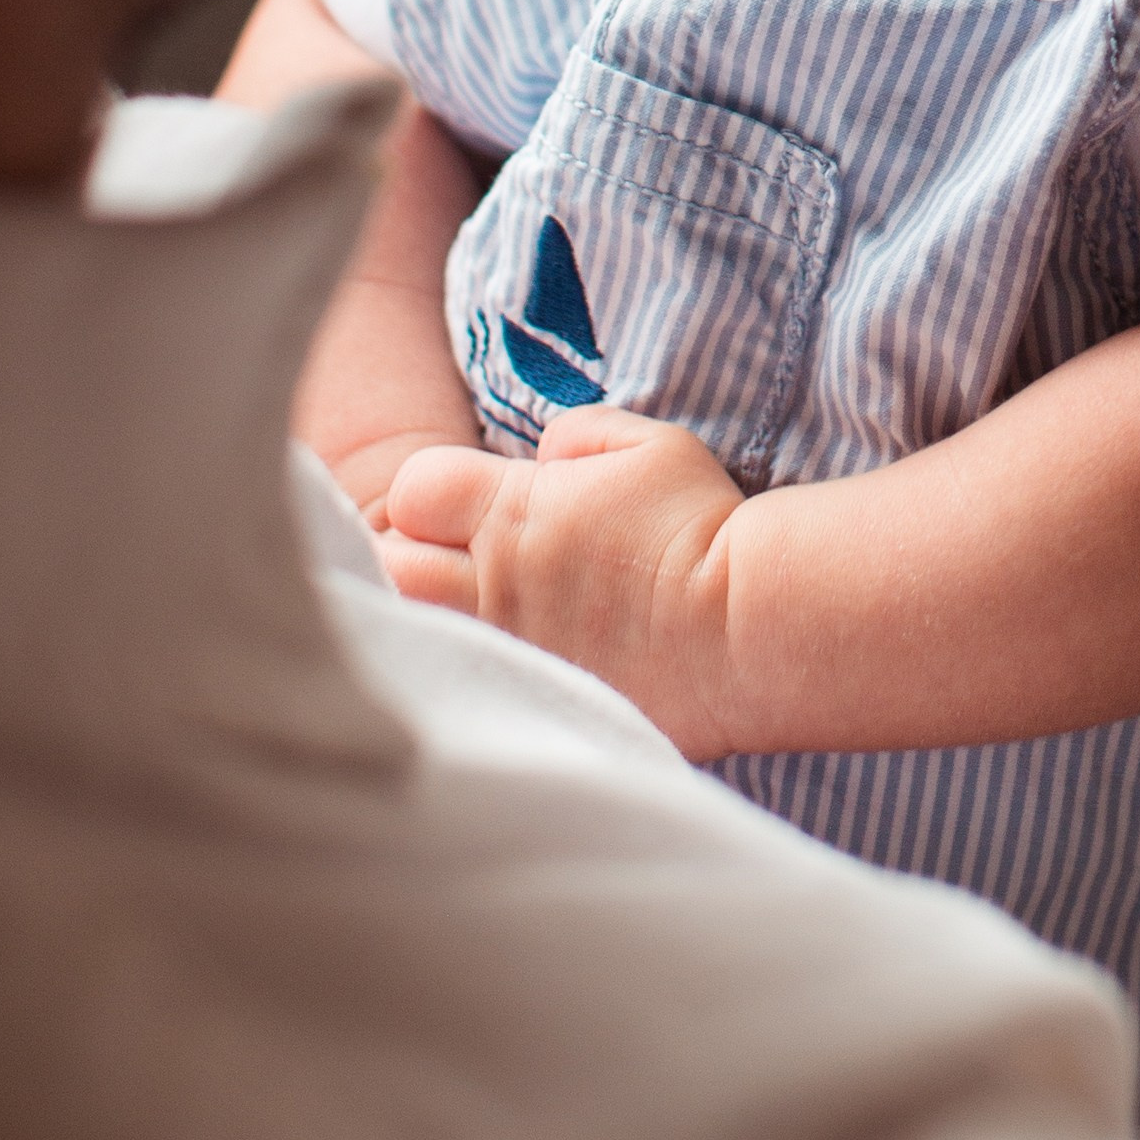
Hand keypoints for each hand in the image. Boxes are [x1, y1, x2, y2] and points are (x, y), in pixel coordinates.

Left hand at [379, 406, 744, 760]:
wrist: (746, 628)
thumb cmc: (702, 527)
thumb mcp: (652, 446)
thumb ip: (581, 438)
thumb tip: (547, 456)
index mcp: (514, 514)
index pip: (413, 489)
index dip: (435, 490)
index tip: (471, 499)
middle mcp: (494, 586)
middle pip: (392, 564)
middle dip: (408, 552)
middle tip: (450, 556)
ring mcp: (509, 651)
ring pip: (419, 632)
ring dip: (432, 615)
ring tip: (472, 609)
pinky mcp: (534, 702)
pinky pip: (474, 686)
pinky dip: (478, 669)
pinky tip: (506, 664)